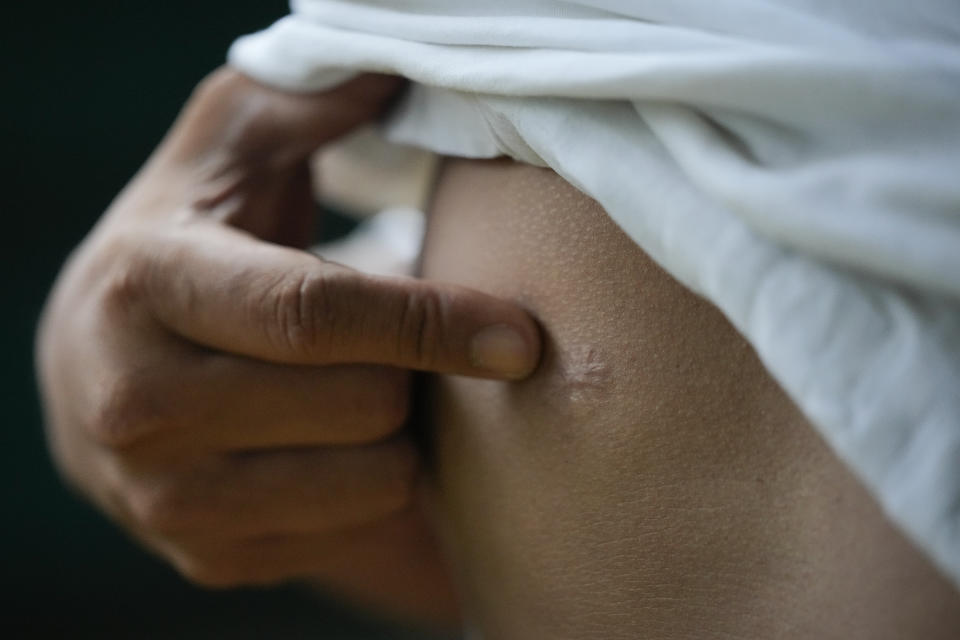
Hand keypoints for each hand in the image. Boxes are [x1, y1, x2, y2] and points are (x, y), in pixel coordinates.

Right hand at [35, 68, 539, 624]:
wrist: (101, 372)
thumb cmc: (186, 244)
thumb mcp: (225, 154)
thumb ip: (306, 104)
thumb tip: (399, 72)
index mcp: (144, 285)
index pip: (311, 313)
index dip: (431, 322)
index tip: (519, 336)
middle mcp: (136, 404)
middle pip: (363, 405)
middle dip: (407, 368)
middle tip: (390, 341)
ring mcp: (165, 496)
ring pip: (370, 480)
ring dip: (393, 430)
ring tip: (353, 388)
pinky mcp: (205, 556)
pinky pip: (352, 529)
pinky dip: (368, 482)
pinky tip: (328, 442)